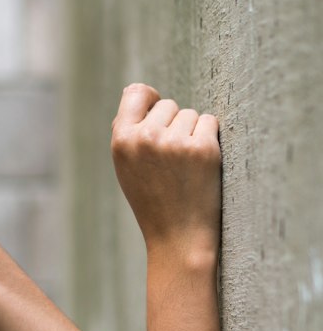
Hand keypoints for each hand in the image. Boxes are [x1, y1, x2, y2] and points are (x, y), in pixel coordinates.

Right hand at [110, 84, 221, 260]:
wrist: (177, 238)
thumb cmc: (153, 202)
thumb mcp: (127, 168)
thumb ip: (128, 132)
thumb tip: (136, 92)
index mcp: (121, 141)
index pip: (136, 92)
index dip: (149, 98)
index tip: (157, 110)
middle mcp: (146, 138)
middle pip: (168, 105)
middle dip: (173, 124)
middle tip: (170, 161)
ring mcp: (174, 143)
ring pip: (190, 114)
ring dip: (192, 134)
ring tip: (184, 167)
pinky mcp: (203, 149)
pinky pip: (210, 123)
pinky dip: (209, 140)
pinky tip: (200, 167)